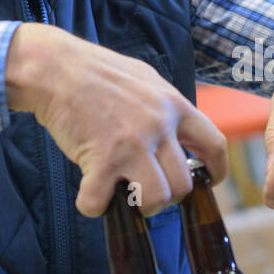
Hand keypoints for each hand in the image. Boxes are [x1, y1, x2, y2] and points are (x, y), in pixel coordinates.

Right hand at [5, 23, 228, 216]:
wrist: (56, 68)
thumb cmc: (98, 71)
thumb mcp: (147, 79)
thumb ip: (167, 107)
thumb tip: (180, 132)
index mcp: (174, 106)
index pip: (215, 145)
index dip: (217, 170)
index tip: (210, 182)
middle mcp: (159, 126)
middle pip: (184, 184)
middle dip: (170, 196)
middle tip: (151, 190)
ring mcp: (131, 144)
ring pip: (156, 198)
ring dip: (141, 205)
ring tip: (125, 195)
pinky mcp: (100, 159)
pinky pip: (101, 202)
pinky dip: (93, 205)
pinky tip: (89, 195)